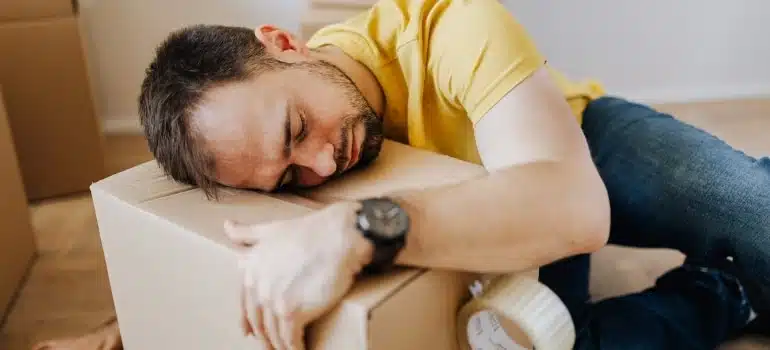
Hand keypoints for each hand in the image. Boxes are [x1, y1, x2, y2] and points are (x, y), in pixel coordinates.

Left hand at [225, 201, 373, 349]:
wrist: (339, 236)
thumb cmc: (312, 231)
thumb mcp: (272, 228)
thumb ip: (248, 233)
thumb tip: (226, 226)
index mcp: (251, 269)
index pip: (245, 304)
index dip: (248, 321)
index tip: (249, 333)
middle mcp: (257, 286)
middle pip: (259, 322)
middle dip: (265, 337)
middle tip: (272, 346)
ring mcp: (273, 301)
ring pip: (274, 334)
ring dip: (280, 346)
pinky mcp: (292, 312)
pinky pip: (290, 340)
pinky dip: (295, 349)